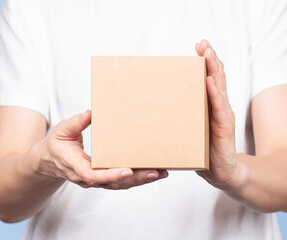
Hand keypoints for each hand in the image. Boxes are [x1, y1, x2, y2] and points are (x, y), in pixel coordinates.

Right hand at [33, 110, 167, 189]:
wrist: (50, 161)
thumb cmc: (56, 145)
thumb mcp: (61, 131)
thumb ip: (75, 123)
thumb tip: (89, 114)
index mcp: (74, 164)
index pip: (92, 175)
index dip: (110, 174)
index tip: (127, 171)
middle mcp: (85, 177)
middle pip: (112, 182)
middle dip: (135, 179)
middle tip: (155, 172)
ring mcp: (94, 180)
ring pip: (118, 184)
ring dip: (140, 180)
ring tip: (160, 173)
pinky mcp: (101, 179)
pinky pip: (119, 182)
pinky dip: (136, 179)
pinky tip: (151, 174)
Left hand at [195, 39, 245, 190]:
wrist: (221, 172)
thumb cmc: (203, 150)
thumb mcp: (190, 128)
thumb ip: (181, 116)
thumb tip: (155, 108)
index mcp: (210, 105)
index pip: (209, 79)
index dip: (205, 62)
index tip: (198, 45)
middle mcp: (218, 107)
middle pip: (216, 78)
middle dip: (210, 59)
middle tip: (203, 42)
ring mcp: (223, 116)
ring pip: (219, 88)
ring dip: (213, 69)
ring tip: (208, 53)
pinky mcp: (223, 128)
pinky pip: (219, 109)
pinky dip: (215, 94)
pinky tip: (209, 82)